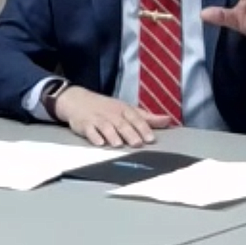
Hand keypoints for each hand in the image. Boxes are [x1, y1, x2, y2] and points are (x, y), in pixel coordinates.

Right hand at [54, 86, 173, 146]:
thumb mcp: (127, 109)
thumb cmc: (106, 107)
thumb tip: (168, 120)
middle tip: (137, 143)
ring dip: (112, 135)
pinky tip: (99, 143)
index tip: (151, 138)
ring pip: (106, 127)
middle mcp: (111, 114)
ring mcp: (97, 119)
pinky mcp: (84, 125)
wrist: (78, 100)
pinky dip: (94, 136)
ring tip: (118, 144)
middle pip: (122, 124)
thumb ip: (147, 117)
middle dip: (130, 133)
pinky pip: (89, 131)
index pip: (135, 118)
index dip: (143, 128)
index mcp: (123, 110)